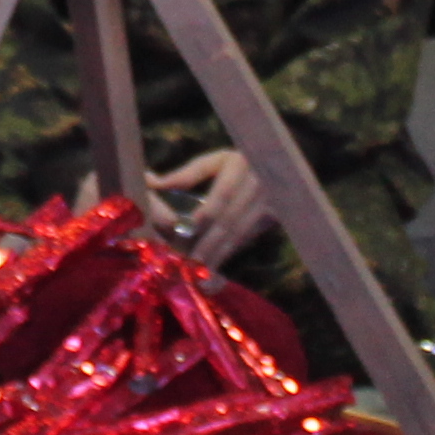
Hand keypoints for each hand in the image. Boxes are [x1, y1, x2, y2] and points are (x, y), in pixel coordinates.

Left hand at [145, 147, 271, 262]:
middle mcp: (258, 185)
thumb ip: (186, 175)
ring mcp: (270, 204)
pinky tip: (214, 269)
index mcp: (240, 165)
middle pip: (230, 221)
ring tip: (198, 273)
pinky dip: (228, 255)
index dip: (206, 215)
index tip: (188, 231)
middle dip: (208, 245)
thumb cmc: (241, 162)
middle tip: (188, 264)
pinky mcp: (274, 220)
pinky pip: (246, 241)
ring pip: (239, 236)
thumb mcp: (216, 161)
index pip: (222, 194)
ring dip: (218, 256)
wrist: (284, 165)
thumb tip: (151, 182)